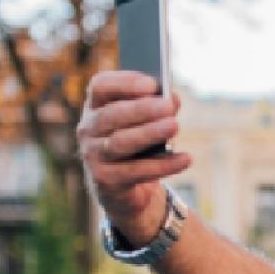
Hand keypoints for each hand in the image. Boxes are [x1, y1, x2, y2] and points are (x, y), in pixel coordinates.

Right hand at [77, 70, 191, 242]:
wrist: (126, 191)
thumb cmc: (139, 147)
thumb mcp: (147, 124)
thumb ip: (159, 109)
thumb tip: (172, 99)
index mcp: (95, 107)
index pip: (100, 86)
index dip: (124, 83)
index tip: (151, 83)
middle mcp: (88, 129)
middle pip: (112, 115)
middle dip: (141, 109)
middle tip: (168, 106)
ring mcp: (93, 155)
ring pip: (120, 142)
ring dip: (150, 133)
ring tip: (175, 125)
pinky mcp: (105, 180)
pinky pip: (136, 171)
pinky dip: (164, 165)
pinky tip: (186, 158)